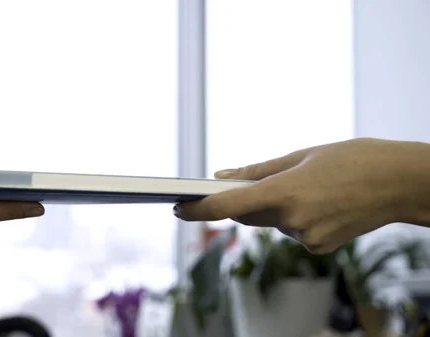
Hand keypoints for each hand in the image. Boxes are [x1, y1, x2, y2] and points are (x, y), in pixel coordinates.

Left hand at [174, 138, 429, 253]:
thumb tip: (221, 176)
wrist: (400, 183)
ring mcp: (306, 238)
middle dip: (245, 199)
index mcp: (284, 191)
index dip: (197, 210)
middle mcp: (291, 219)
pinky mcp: (318, 247)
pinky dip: (296, 218)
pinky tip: (321, 204)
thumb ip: (256, 170)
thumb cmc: (354, 159)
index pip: (226, 206)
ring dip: (277, 207)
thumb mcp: (301, 155)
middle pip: (247, 213)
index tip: (177, 206)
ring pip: (272, 222)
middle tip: (259, 181)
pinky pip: (292, 231)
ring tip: (310, 187)